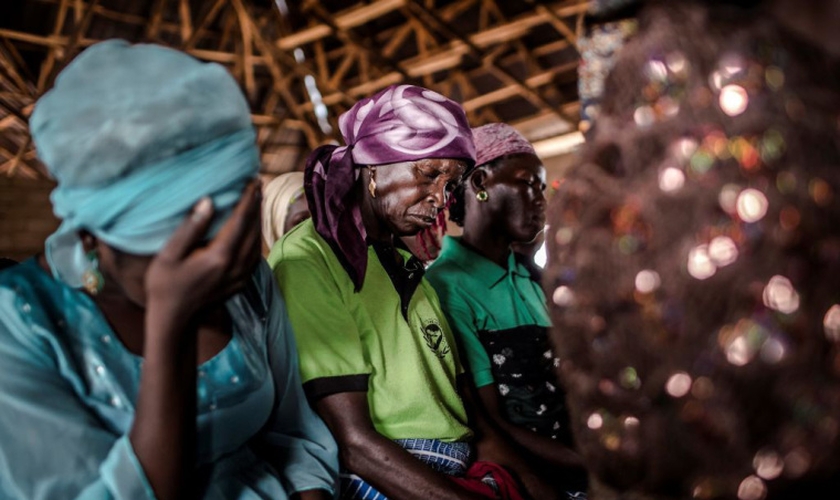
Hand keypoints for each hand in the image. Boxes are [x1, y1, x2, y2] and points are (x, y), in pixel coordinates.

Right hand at [145, 180, 261, 320]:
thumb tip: (209, 201)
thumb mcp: (170, 254)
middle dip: (256, 205)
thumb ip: (191, 227)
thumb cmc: (164, 284)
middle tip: (258, 184)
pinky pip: (254, 254)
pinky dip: (255, 236)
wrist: (173, 318)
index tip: (253, 180)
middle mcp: (236, 266)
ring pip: (257, 241)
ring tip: (256, 200)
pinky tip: (252, 227)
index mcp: (220, 256)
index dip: (248, 199)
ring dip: (258, 220)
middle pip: (253, 229)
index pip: (240, 220)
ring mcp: (241, 276)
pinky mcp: (241, 282)